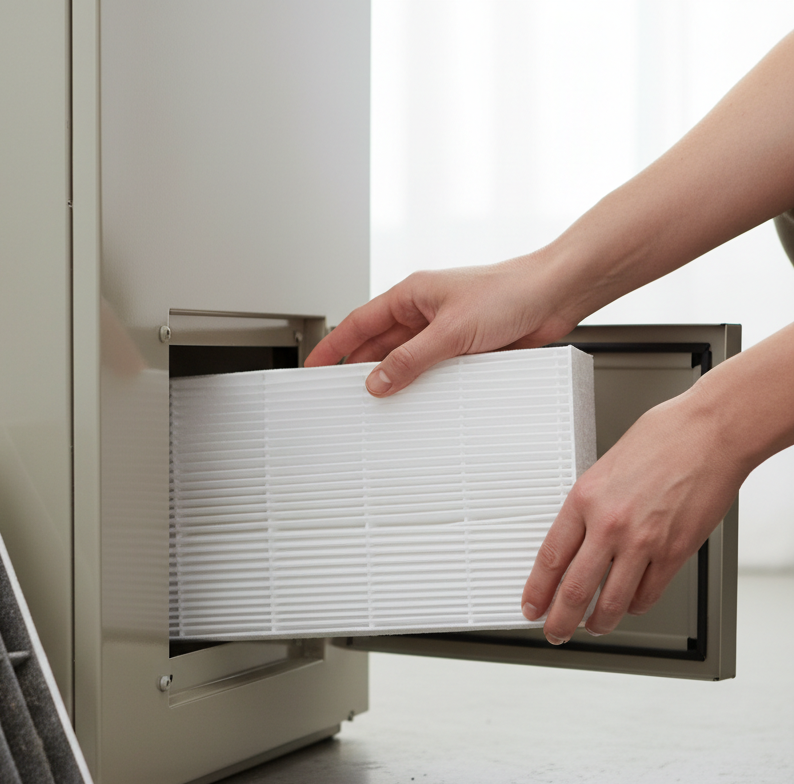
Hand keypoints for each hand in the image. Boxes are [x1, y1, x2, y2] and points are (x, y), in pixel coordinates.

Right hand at [304, 256, 580, 394]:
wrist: (556, 294)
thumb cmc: (510, 291)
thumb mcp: (450, 331)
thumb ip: (410, 359)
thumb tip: (377, 382)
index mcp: (411, 295)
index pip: (358, 323)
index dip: (333, 347)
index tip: (313, 367)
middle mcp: (424, 313)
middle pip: (379, 346)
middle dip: (360, 370)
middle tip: (342, 397)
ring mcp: (444, 333)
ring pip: (406, 362)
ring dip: (395, 381)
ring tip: (379, 406)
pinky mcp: (466, 350)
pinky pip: (434, 373)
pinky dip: (424, 388)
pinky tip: (420, 404)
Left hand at [521, 387, 741, 642]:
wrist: (712, 431)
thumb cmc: (663, 439)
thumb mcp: (605, 468)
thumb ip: (589, 504)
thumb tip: (576, 536)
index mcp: (584, 499)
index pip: (549, 558)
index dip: (537, 590)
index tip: (531, 606)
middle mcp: (609, 524)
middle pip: (574, 589)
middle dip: (560, 620)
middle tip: (555, 632)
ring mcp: (643, 542)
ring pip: (611, 601)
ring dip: (598, 622)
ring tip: (592, 627)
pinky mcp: (675, 552)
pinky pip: (648, 594)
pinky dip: (635, 606)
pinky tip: (629, 605)